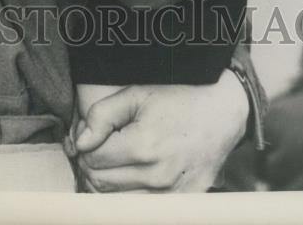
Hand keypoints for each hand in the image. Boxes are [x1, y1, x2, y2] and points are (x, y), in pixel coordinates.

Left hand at [73, 71, 248, 192]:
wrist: (222, 111)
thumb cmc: (178, 98)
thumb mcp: (137, 93)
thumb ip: (102, 115)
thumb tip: (80, 142)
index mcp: (144, 145)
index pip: (93, 159)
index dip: (86, 146)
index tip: (92, 136)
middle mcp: (158, 175)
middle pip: (101, 184)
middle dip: (93, 165)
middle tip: (101, 148)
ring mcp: (173, 193)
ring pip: (118, 201)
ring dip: (109, 184)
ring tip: (116, 162)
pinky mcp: (184, 202)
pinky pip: (142, 209)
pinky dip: (130, 196)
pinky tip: (133, 176)